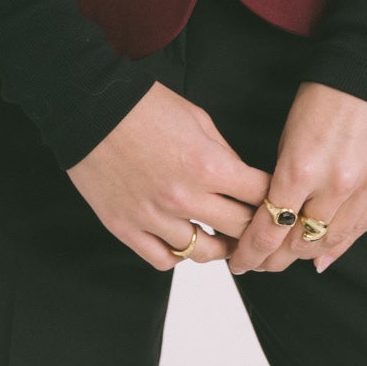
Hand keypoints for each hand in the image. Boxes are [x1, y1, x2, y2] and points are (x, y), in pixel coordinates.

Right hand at [67, 80, 273, 268]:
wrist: (90, 109)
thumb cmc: (145, 106)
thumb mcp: (198, 119)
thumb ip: (224, 154)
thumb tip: (241, 180)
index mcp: (208, 165)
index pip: (260, 196)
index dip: (273, 197)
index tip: (276, 200)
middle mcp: (185, 197)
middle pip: (240, 229)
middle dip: (255, 227)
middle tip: (258, 227)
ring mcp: (154, 217)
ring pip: (204, 253)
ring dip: (220, 245)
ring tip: (223, 237)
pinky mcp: (127, 228)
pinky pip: (165, 258)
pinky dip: (179, 253)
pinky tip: (184, 239)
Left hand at [226, 81, 366, 275]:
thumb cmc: (324, 96)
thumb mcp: (290, 135)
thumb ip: (283, 182)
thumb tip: (279, 229)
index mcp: (301, 166)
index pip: (270, 229)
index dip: (252, 253)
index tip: (240, 262)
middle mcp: (336, 184)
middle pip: (301, 243)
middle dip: (276, 258)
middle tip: (261, 262)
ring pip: (333, 241)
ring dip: (307, 252)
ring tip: (290, 256)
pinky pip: (363, 227)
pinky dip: (341, 240)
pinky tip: (325, 251)